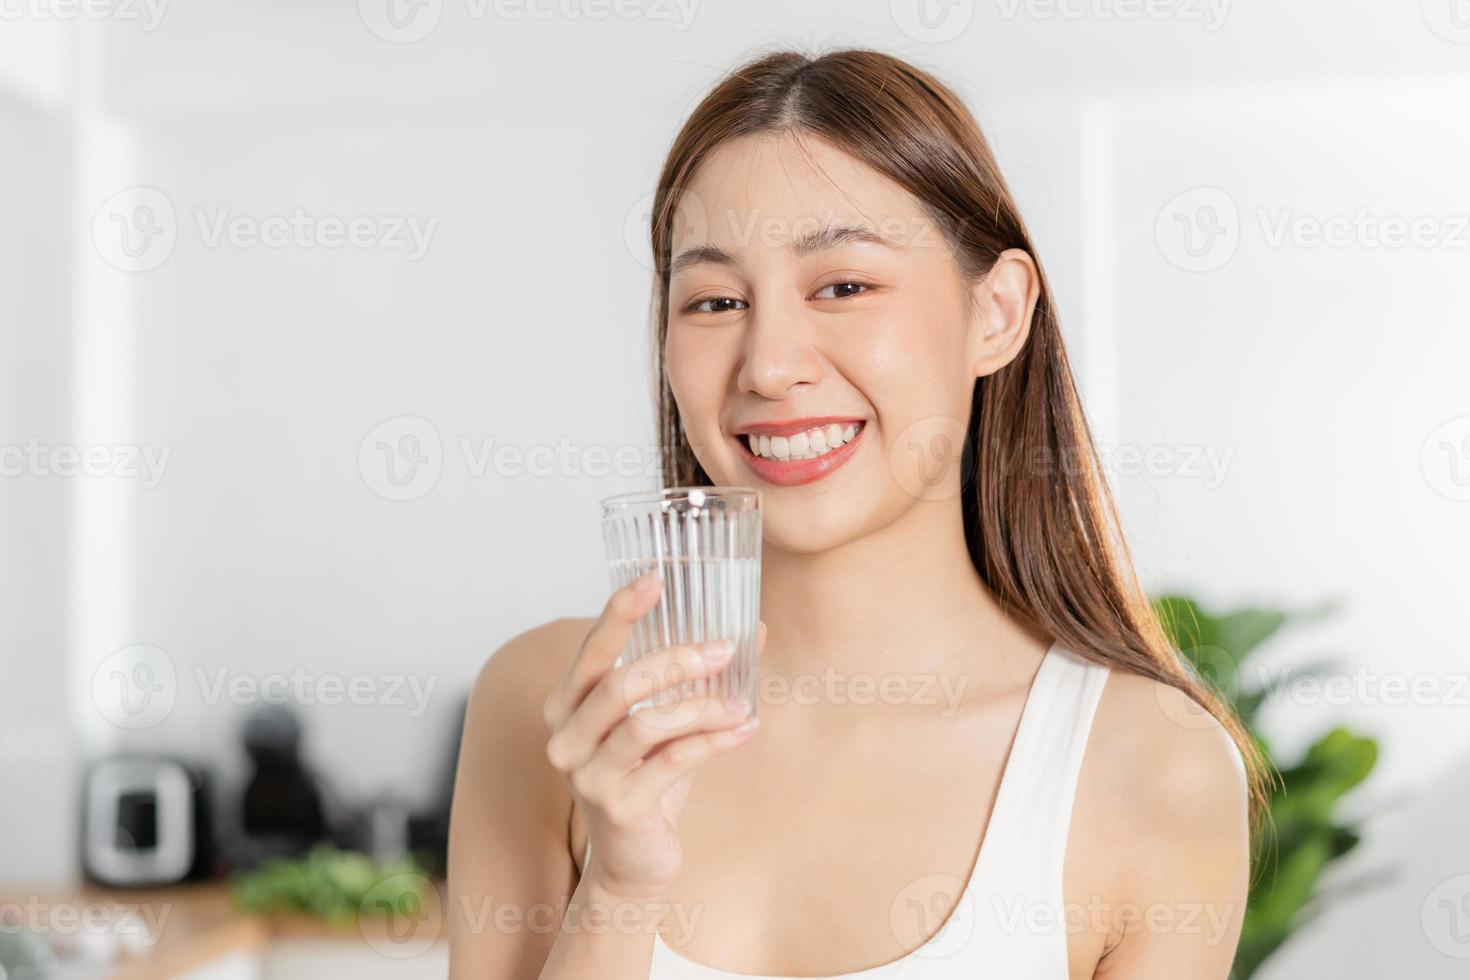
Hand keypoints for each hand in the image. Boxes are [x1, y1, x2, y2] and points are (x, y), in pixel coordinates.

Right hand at [541, 572, 762, 901]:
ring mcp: (588, 777)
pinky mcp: (619, 809)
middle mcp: (566, 739)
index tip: (654, 578)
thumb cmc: (647, 780)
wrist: (634, 863)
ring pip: (646, 723)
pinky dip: (715, 742)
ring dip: (701, 706)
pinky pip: (673, 762)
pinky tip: (745, 728)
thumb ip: (697, 681)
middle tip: (723, 647)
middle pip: (619, 683)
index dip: (620, 612)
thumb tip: (754, 631)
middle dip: (675, 659)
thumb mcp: (667, 724)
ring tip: (740, 702)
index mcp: (566, 707)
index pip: (591, 650)